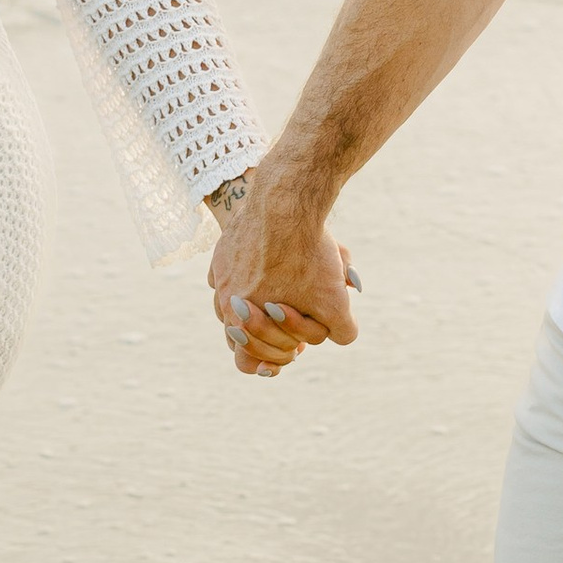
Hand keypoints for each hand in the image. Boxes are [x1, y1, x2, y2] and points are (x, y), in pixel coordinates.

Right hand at [206, 165, 358, 380]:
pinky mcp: (223, 249)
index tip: (298, 347)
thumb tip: (342, 336)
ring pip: (233, 304)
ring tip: (283, 295)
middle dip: (270, 334)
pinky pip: (230, 273)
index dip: (277, 359)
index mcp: (241, 320)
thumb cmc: (308, 255)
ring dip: (257, 306)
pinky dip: (248, 275)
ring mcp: (220, 273)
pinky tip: (270, 265)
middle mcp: (223, 301)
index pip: (249, 362)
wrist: (286, 200)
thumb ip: (342, 331)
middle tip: (292, 321)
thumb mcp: (335, 302)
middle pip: (240, 337)